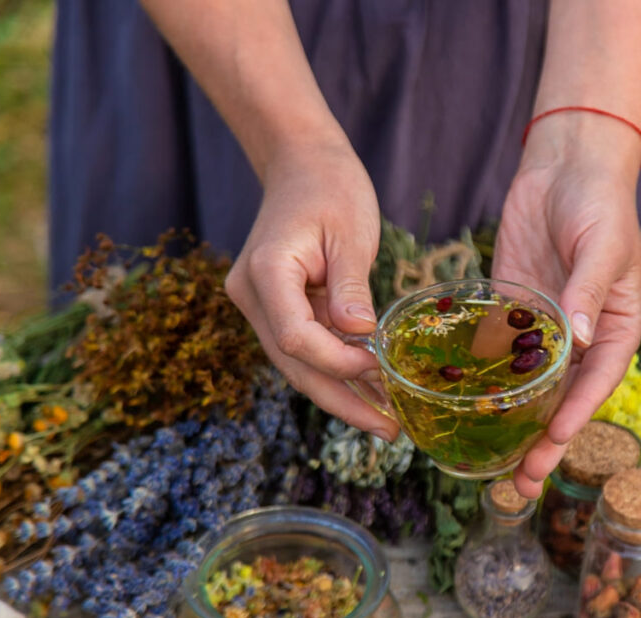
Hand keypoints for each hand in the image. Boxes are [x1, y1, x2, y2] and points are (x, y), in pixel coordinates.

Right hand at [225, 141, 399, 441]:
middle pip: (293, 363)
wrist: (301, 163)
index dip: (338, 362)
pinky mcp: (277, 307)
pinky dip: (338, 368)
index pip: (295, 337)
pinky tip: (372, 392)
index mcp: (265, 272)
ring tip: (387, 422)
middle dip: (342, 400)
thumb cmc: (330, 188)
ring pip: (298, 363)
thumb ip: (352, 288)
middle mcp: (251, 294)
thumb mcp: (350, 233)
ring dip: (342, 393)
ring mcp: (259, 304)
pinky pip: (306, 347)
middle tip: (389, 430)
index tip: (381, 370)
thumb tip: (361, 338)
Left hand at [494, 114, 640, 497]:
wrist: (566, 165)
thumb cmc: (599, 203)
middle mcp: (577, 337)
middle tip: (520, 483)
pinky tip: (461, 408)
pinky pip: (496, 353)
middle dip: (542, 443)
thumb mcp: (602, 245)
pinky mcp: (509, 311)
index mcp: (612, 328)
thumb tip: (578, 337)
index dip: (575, 417)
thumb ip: (588, 290)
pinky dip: (483, 383)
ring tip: (491, 465)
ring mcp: (541, 327)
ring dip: (512, 425)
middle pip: (561, 400)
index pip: (596, 383)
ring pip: (527, 388)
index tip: (551, 446)